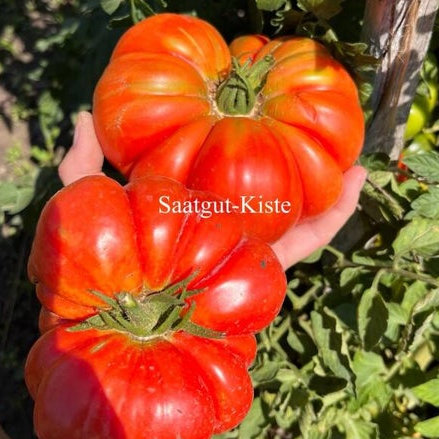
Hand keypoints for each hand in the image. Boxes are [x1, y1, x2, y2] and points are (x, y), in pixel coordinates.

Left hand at [59, 111, 366, 269]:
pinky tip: (356, 183)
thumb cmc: (93, 270)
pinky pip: (304, 242)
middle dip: (288, 157)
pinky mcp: (263, 271)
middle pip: (261, 185)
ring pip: (293, 209)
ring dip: (326, 181)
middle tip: (314, 120)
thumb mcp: (82, 208)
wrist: (112, 334)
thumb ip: (82, 164)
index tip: (253, 105)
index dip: (232, 137)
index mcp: (183, 205)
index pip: (211, 165)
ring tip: (352, 148)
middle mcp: (218, 222)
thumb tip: (83, 112)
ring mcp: (242, 245)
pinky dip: (334, 217)